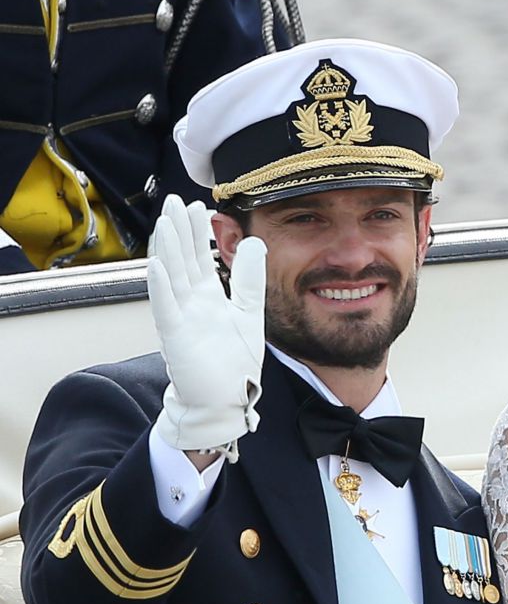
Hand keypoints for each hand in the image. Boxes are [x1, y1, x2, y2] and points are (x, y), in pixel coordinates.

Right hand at [147, 195, 265, 460]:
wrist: (224, 402)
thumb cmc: (233, 362)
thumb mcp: (249, 313)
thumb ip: (250, 280)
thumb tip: (254, 241)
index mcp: (208, 297)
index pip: (200, 257)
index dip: (197, 233)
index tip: (196, 206)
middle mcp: (191, 303)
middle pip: (182, 261)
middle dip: (178, 232)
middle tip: (173, 201)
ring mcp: (181, 318)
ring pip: (171, 278)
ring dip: (167, 250)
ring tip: (165, 222)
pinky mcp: (175, 337)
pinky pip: (165, 308)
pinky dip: (161, 287)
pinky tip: (158, 264)